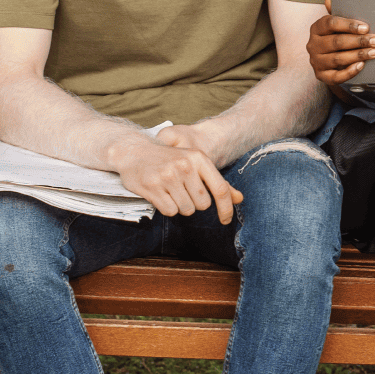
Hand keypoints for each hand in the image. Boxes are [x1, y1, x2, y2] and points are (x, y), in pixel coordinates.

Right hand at [112, 134, 242, 223]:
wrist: (135, 152)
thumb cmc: (169, 160)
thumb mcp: (195, 164)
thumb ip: (216, 182)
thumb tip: (239, 199)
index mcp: (199, 158)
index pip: (220, 189)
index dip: (226, 208)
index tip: (226, 221)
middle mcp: (185, 165)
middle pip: (203, 204)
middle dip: (195, 203)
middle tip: (183, 191)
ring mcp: (168, 175)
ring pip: (186, 209)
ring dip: (180, 206)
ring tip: (170, 191)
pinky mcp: (152, 186)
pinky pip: (170, 211)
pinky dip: (167, 208)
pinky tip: (160, 194)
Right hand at [307, 0, 374, 84]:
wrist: (329, 61)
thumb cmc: (336, 37)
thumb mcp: (336, 24)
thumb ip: (336, 12)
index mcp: (316, 28)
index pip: (330, 23)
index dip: (349, 25)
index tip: (366, 27)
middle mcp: (313, 45)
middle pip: (336, 42)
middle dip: (358, 41)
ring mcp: (316, 61)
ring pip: (338, 59)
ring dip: (358, 55)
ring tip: (374, 52)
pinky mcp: (321, 76)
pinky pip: (335, 76)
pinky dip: (349, 72)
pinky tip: (361, 65)